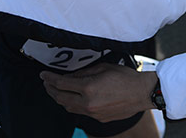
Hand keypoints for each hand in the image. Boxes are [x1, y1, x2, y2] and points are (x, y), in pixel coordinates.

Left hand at [40, 63, 156, 122]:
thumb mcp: (104, 67)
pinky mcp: (98, 118)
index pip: (61, 83)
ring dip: (59, 99)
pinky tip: (71, 99)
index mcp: (88, 87)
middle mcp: (87, 102)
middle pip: (61, 98)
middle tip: (46, 83)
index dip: (50, 78)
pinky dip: (71, 105)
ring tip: (55, 91)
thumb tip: (72, 75)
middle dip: (50, 89)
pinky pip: (79, 112)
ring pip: (68, 107)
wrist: (142, 93)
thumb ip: (85, 72)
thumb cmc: (126, 78)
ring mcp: (92, 112)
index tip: (43, 75)